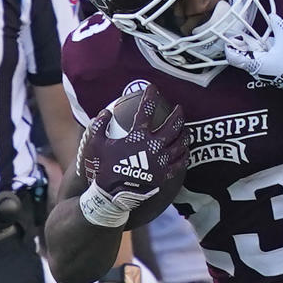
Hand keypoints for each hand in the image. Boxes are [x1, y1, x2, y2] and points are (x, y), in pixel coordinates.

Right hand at [77, 84, 187, 217]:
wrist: (113, 194)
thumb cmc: (104, 168)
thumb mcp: (96, 144)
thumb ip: (99, 125)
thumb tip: (106, 111)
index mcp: (138, 135)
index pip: (146, 109)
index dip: (150, 96)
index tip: (153, 88)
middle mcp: (154, 145)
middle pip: (173, 125)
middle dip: (178, 114)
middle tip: (179, 108)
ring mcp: (162, 160)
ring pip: (181, 143)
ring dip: (185, 133)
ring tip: (186, 129)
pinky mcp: (165, 173)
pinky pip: (180, 162)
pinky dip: (184, 154)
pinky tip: (186, 151)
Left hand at [225, 13, 282, 93]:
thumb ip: (278, 26)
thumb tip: (272, 17)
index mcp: (256, 63)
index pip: (233, 56)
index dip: (229, 45)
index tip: (232, 34)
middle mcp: (257, 71)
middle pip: (243, 55)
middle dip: (246, 42)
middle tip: (249, 30)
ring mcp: (265, 73)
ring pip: (255, 56)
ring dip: (258, 46)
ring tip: (266, 35)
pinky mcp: (273, 73)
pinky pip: (264, 60)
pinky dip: (266, 51)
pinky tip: (275, 44)